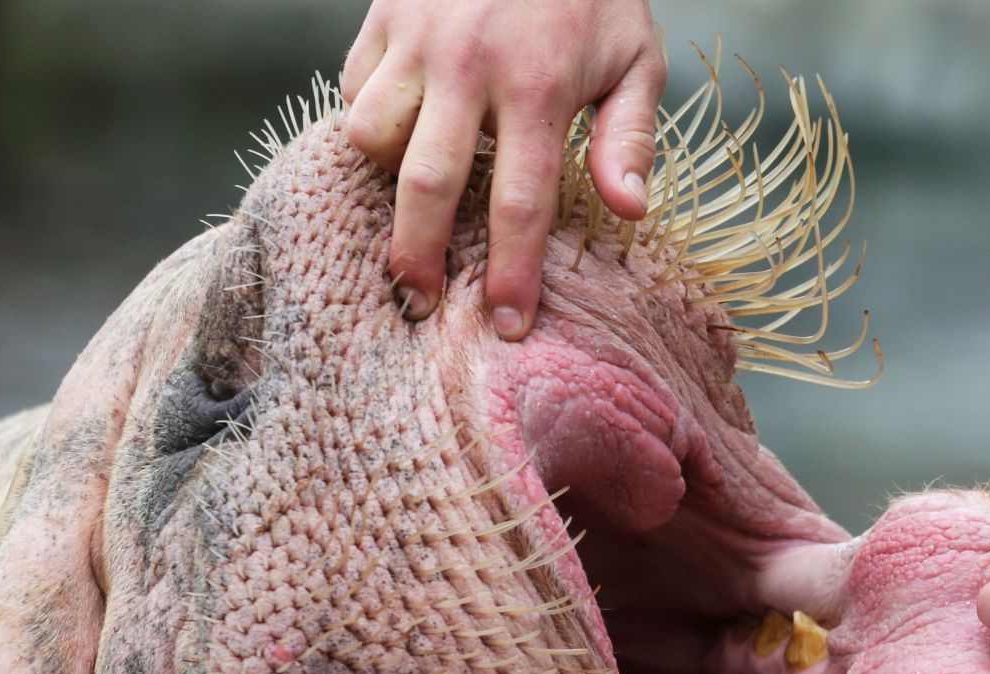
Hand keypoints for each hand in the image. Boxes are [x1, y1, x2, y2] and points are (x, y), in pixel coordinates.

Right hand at [342, 0, 664, 338]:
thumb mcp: (635, 56)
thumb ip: (631, 137)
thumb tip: (629, 212)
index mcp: (540, 88)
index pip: (520, 204)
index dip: (511, 274)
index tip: (506, 326)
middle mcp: (470, 68)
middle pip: (427, 185)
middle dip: (419, 254)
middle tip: (419, 302)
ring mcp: (418, 41)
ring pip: (371, 135)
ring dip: (387, 180)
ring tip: (410, 212)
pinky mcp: (383, 17)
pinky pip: (354, 89)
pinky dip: (371, 121)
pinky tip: (402, 138)